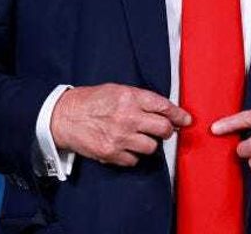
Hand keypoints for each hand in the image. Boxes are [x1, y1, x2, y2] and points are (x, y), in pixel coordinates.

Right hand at [50, 83, 190, 166]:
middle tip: (164, 130)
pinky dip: (133, 155)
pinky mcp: (111, 153)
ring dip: (149, 144)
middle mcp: (128, 117)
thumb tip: (163, 110)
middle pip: (164, 129)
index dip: (179, 114)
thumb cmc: (92, 101)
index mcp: (130, 98)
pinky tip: (125, 146)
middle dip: (168, 130)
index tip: (186, 120)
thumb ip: (140, 99)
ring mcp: (120, 137)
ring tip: (139, 138)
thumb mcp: (118, 90)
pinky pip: (134, 160)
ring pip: (152, 147)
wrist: (64, 117)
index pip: (164, 107)